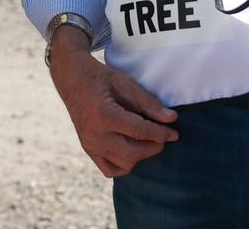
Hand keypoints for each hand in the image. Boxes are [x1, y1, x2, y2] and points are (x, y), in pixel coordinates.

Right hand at [49, 25, 178, 176]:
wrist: (73, 80)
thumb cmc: (102, 78)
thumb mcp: (126, 83)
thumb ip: (148, 102)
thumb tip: (171, 118)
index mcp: (104, 115)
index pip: (139, 131)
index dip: (160, 133)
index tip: (175, 133)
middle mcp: (95, 135)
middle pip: (132, 152)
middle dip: (154, 146)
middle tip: (165, 135)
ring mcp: (90, 145)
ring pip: (123, 164)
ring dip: (142, 155)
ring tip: (150, 140)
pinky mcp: (88, 150)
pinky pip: (110, 170)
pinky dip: (125, 164)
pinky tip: (133, 150)